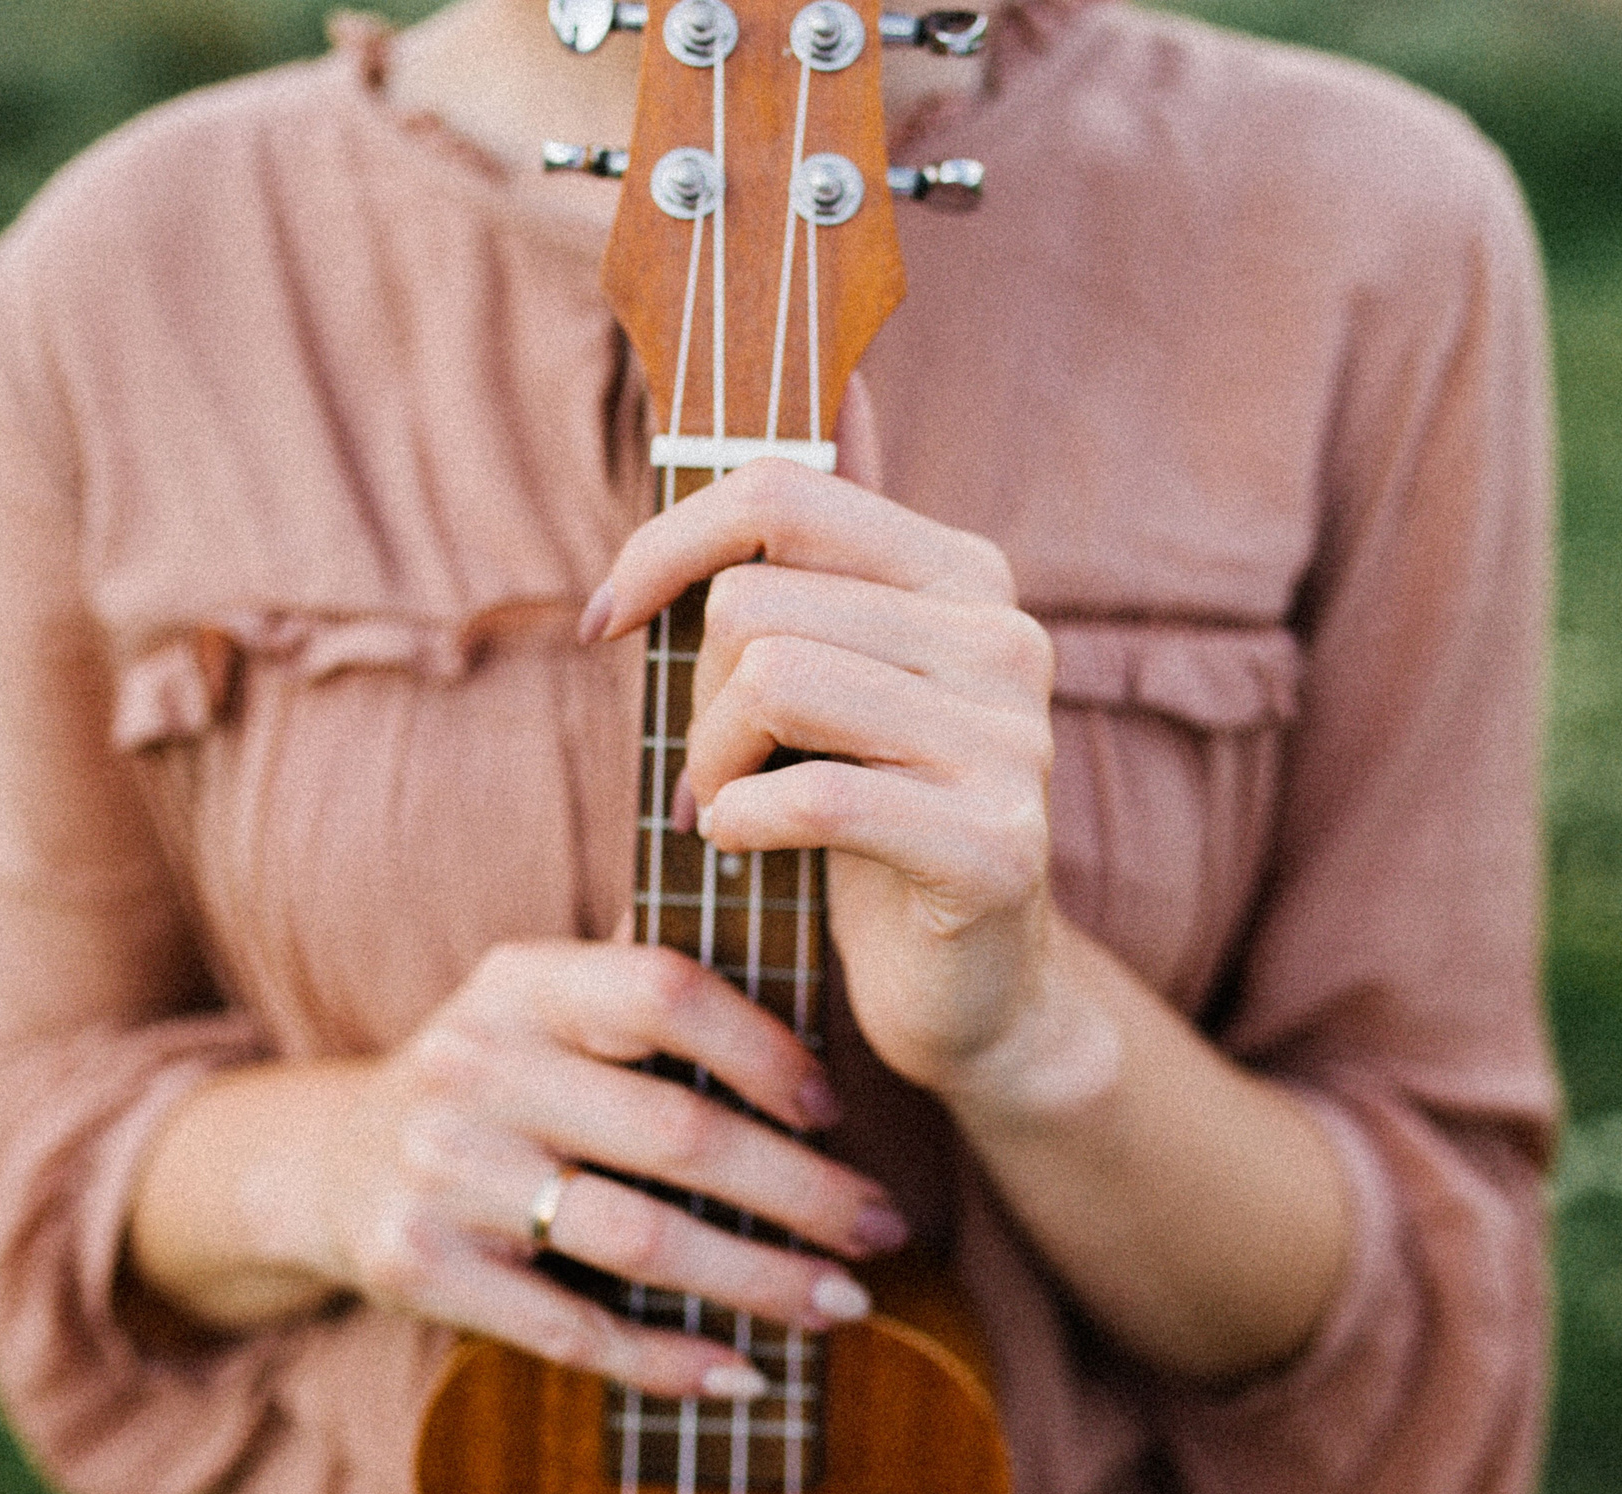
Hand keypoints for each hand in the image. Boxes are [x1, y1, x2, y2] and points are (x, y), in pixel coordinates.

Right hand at [131, 939, 908, 1400]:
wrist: (323, 1163)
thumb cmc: (492, 1082)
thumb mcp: (541, 1009)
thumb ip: (645, 1005)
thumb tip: (823, 1031)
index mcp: (519, 982)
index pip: (666, 991)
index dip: (766, 1050)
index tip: (836, 1109)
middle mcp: (474, 1066)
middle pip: (677, 1135)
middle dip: (804, 1192)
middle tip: (883, 1231)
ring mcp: (442, 1172)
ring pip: (641, 1241)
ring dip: (761, 1281)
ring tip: (842, 1302)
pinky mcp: (421, 1269)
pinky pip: (574, 1329)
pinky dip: (670, 1360)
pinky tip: (743, 1372)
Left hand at [583, 459, 1057, 1093]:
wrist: (970, 987)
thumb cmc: (871, 819)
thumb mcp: (837, 670)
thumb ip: (827, 546)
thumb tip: (836, 379)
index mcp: (964, 573)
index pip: (781, 492)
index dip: (665, 544)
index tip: (608, 619)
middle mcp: (1005, 636)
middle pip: (758, 601)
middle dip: (694, 693)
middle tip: (708, 764)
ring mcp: (1012, 740)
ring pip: (775, 683)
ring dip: (711, 762)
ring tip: (723, 806)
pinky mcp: (995, 843)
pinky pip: (817, 796)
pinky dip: (746, 824)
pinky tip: (748, 846)